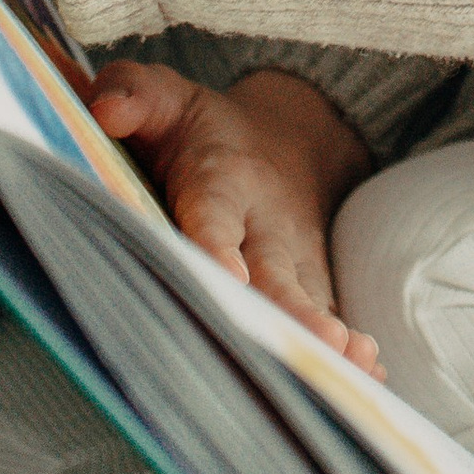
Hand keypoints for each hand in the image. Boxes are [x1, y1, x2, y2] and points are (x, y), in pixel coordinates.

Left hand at [89, 60, 382, 368]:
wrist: (291, 136)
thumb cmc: (202, 130)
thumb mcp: (166, 98)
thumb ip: (132, 93)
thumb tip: (107, 110)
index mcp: (221, 177)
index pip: (215, 211)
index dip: (219, 243)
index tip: (229, 275)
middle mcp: (265, 223)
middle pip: (275, 271)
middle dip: (293, 309)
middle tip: (318, 340)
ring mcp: (296, 258)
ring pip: (309, 300)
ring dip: (325, 333)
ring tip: (350, 364)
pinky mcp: (312, 285)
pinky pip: (328, 317)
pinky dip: (346, 352)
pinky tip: (366, 380)